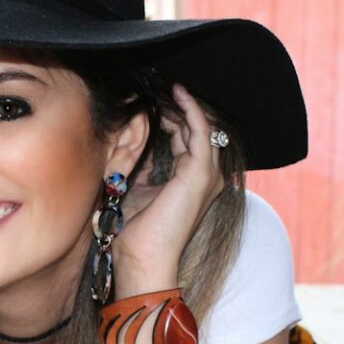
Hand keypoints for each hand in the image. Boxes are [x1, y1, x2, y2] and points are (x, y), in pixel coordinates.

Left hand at [111, 83, 225, 286]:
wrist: (141, 257)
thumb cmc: (137, 232)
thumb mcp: (137, 190)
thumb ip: (144, 167)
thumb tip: (136, 143)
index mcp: (192, 183)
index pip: (186, 140)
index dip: (172, 117)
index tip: (154, 99)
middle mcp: (206, 178)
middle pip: (197, 130)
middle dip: (179, 107)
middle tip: (159, 87)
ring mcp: (206, 176)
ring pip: (201, 126)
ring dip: (184, 104)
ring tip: (167, 86)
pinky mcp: (200, 173)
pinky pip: (200, 130)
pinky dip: (190, 109)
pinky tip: (177, 93)